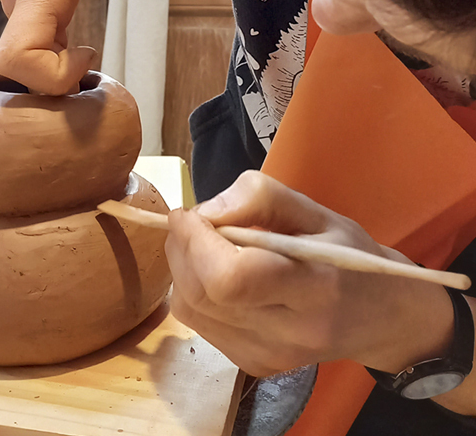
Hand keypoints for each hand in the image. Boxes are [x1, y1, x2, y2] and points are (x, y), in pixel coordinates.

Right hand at [0, 0, 124, 93]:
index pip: (18, 59)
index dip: (52, 75)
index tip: (87, 54)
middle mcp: (21, 2)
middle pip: (23, 71)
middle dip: (60, 81)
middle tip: (95, 58)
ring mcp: (20, 4)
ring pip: (28, 62)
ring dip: (60, 71)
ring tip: (91, 52)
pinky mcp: (28, 4)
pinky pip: (36, 48)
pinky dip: (56, 58)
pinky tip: (80, 45)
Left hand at [166, 171, 453, 376]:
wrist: (381, 319)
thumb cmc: (352, 257)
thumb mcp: (317, 211)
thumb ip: (261, 198)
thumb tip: (206, 212)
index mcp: (314, 288)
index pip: (234, 277)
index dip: (197, 241)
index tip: (191, 214)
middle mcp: (287, 333)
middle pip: (202, 294)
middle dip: (182, 248)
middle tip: (192, 221)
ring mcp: (266, 356)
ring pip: (191, 310)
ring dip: (182, 268)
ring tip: (203, 244)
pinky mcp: (252, 365)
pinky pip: (199, 324)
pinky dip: (193, 290)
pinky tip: (213, 273)